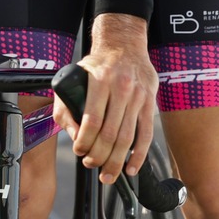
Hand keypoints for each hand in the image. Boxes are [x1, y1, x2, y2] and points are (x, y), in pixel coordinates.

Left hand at [52, 14, 156, 183]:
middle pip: (110, 133)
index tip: (78, 151)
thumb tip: (76, 137)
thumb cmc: (97, 64)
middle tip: (90, 164)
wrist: (124, 44)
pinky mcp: (150, 103)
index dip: (84, 142)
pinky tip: (131, 168)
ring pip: (127, 138)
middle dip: (98, 156)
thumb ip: (68, 107)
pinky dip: (139, 155)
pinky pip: (146, 134)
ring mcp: (138, 96)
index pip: (92, 120)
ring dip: (116, 161)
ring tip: (107, 174)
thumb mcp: (74, 78)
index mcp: (100, 81)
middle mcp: (121, 88)